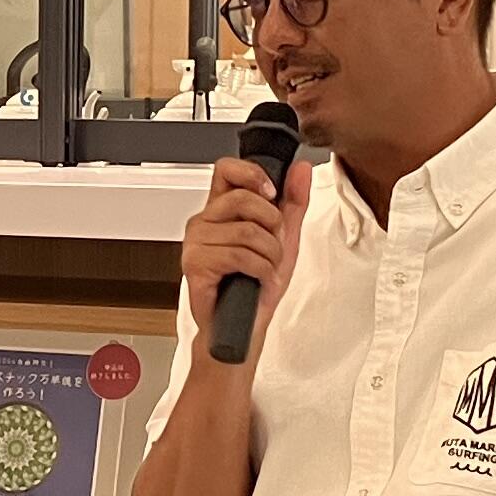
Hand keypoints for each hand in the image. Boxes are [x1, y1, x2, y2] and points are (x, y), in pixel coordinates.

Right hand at [180, 151, 303, 360]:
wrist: (244, 326)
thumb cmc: (256, 286)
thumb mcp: (284, 239)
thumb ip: (293, 202)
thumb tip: (300, 169)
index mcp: (220, 210)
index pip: (227, 169)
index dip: (252, 174)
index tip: (272, 193)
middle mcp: (204, 222)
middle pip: (244, 198)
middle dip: (272, 225)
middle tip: (272, 246)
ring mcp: (196, 242)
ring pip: (246, 230)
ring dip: (269, 254)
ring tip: (265, 268)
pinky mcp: (195, 264)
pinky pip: (239, 255)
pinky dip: (260, 269)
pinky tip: (257, 279)